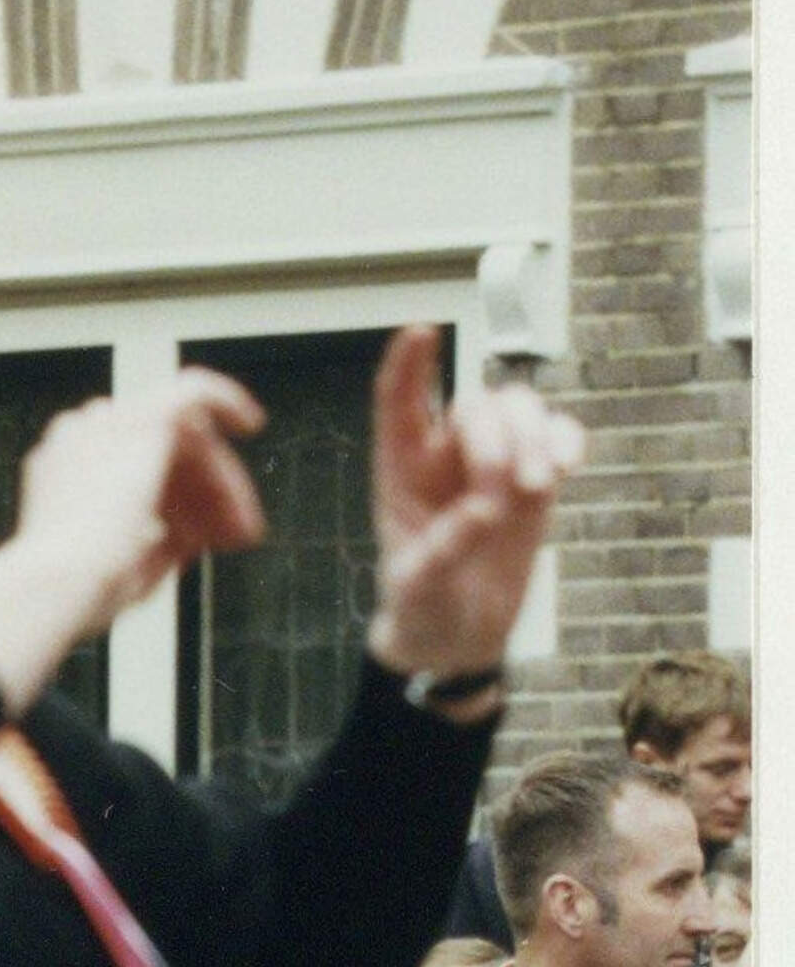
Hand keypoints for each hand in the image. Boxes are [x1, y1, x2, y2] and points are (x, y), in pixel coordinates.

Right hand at [0, 369, 264, 713]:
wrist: (61, 581)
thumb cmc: (78, 590)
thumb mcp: (119, 569)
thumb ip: (151, 544)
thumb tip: (185, 540)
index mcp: (62, 472)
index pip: (125, 466)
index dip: (171, 501)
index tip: (195, 539)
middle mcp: (80, 441)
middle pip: (157, 451)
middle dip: (200, 493)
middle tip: (230, 530)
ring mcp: (107, 425)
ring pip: (183, 438)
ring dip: (217, 481)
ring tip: (242, 522)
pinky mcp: (144, 419)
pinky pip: (195, 390)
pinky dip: (227, 400)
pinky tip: (250, 422)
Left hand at [361, 326, 585, 691]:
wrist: (458, 634)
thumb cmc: (422, 607)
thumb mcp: (417, 588)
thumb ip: (442, 551)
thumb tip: (483, 510)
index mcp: (400, 472)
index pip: (399, 404)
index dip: (408, 365)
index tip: (419, 331)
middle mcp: (445, 458)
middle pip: (476, 405)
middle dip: (498, 435)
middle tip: (506, 486)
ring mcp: (494, 463)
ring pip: (519, 409)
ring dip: (535, 435)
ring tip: (540, 484)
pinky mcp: (534, 478)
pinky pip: (557, 434)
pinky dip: (566, 440)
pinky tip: (566, 467)